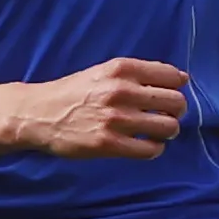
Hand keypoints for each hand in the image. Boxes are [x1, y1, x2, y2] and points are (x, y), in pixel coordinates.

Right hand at [11, 57, 188, 157]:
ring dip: (166, 131)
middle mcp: (121, 91)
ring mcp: (116, 119)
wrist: (37, 114)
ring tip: (153, 131)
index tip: (169, 94)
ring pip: (168, 127)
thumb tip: (181, 79)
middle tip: (164, 115)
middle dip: (175, 111)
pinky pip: (151, 149)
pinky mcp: (109, 144)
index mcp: (121, 69)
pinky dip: (153, 148)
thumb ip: (137, 74)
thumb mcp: (103, 72)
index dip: (176, 87)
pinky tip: (142, 144)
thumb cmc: (72, 93)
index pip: (172, 76)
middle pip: (176, 102)